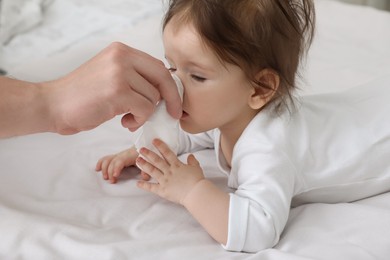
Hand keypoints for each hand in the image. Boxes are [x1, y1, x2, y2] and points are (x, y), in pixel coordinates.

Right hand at [47, 42, 181, 134]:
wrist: (53, 105)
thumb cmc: (82, 95)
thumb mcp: (110, 74)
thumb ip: (134, 77)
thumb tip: (163, 91)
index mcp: (121, 51)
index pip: (158, 66)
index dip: (170, 85)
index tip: (174, 101)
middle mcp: (121, 57)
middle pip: (162, 77)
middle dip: (172, 99)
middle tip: (172, 114)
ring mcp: (119, 73)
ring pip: (153, 97)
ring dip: (145, 113)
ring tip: (128, 117)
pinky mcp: (117, 92)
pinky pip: (145, 108)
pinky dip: (139, 119)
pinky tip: (125, 121)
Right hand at [95, 147, 149, 183]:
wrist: (143, 147)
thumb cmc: (144, 155)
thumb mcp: (147, 162)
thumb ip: (146, 169)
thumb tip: (145, 177)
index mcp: (129, 156)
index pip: (120, 161)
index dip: (116, 168)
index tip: (115, 176)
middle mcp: (121, 155)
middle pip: (111, 162)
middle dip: (109, 172)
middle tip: (112, 181)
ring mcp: (117, 155)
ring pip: (107, 160)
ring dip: (104, 169)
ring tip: (105, 178)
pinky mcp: (115, 157)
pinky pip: (106, 158)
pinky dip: (100, 163)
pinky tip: (97, 169)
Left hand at [136, 139, 204, 204]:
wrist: (196, 193)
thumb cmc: (197, 180)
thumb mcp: (196, 168)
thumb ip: (192, 161)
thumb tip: (191, 155)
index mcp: (177, 165)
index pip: (167, 153)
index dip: (160, 146)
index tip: (154, 140)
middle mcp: (169, 171)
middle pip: (157, 160)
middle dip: (148, 154)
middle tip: (141, 149)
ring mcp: (165, 180)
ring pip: (152, 171)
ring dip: (144, 165)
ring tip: (137, 160)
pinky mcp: (163, 190)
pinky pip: (152, 187)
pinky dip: (144, 185)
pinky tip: (137, 183)